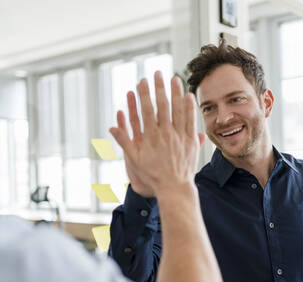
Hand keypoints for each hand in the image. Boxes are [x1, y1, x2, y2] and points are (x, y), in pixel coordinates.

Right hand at [110, 71, 204, 196]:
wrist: (174, 188)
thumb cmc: (152, 175)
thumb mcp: (134, 160)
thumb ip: (124, 141)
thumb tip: (111, 127)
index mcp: (150, 137)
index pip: (146, 110)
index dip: (144, 94)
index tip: (142, 81)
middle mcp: (165, 134)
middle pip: (163, 106)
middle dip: (160, 87)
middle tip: (158, 73)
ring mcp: (179, 137)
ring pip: (178, 110)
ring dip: (176, 93)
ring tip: (174, 78)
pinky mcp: (190, 142)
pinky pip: (190, 122)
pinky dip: (190, 108)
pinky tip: (188, 96)